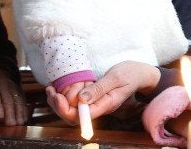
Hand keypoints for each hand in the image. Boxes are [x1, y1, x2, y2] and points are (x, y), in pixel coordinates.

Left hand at [0, 66, 27, 125]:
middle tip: (11, 124)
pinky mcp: (20, 91)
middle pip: (8, 100)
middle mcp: (3, 86)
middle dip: (10, 112)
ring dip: (19, 112)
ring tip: (19, 123)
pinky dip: (24, 110)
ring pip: (18, 100)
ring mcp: (13, 89)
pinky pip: (23, 100)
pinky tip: (24, 118)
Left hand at [46, 61, 160, 123]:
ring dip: (59, 102)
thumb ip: (99, 88)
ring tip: (50, 89)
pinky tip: (58, 88)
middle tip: (51, 91)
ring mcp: (96, 104)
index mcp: (106, 104)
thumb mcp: (116, 77)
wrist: (140, 74)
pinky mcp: (93, 99)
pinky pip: (76, 104)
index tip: (58, 96)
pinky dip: (65, 97)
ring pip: (73, 112)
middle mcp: (100, 108)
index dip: (67, 110)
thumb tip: (81, 99)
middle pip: (74, 117)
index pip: (83, 116)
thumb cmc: (130, 74)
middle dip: (59, 106)